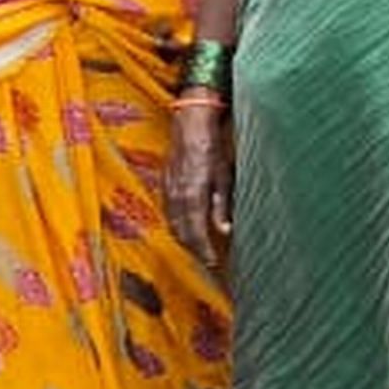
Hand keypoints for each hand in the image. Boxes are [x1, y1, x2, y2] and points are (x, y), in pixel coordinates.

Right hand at [165, 104, 232, 263]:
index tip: (213, 263)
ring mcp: (167, 190)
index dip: (203, 250)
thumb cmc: (212, 147)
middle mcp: (176, 196)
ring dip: (184, 239)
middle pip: (181, 231)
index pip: (195, 231)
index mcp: (192, 195)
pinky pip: (168, 212)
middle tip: (207, 261)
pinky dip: (177, 224)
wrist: (190, 125)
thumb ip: (222, 206)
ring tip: (198, 249)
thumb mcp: (224, 177)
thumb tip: (224, 231)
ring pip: (172, 223)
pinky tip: (185, 227)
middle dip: (193, 249)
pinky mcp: (165, 185)